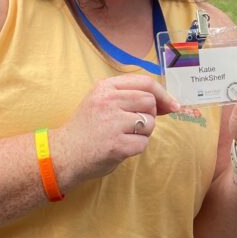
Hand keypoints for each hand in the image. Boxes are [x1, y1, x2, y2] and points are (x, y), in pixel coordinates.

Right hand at [49, 74, 178, 187]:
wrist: (63, 154)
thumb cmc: (88, 128)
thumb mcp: (102, 102)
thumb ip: (130, 97)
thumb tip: (168, 103)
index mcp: (105, 87)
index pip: (146, 83)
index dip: (163, 94)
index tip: (173, 105)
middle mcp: (108, 101)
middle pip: (150, 103)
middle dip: (149, 116)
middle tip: (133, 125)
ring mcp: (112, 123)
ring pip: (150, 123)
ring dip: (143, 133)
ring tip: (123, 136)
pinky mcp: (116, 144)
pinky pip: (143, 143)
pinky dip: (136, 148)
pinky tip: (120, 147)